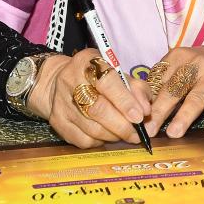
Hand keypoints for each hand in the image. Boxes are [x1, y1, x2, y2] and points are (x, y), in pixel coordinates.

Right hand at [28, 49, 151, 148]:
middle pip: (98, 109)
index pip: (107, 82)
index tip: (140, 116)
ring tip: (126, 134)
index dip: (125, 101)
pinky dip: (101, 141)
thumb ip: (135, 88)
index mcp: (87, 62)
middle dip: (123, 125)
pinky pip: (84, 140)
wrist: (60, 82)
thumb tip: (146, 111)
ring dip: (115, 135)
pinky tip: (107, 135)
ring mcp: (61, 103)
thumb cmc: (97, 78)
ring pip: (92, 129)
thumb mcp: (117, 73)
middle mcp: (69, 80)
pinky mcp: (57, 122)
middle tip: (138, 134)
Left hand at [145, 36, 203, 138]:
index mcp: (177, 57)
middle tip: (149, 130)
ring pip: (196, 97)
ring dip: (184, 116)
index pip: (157, 80)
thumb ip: (164, 84)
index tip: (137, 118)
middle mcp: (195, 64)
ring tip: (174, 133)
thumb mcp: (182, 67)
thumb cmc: (203, 67)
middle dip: (159, 111)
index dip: (146, 100)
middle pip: (173, 89)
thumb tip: (141, 109)